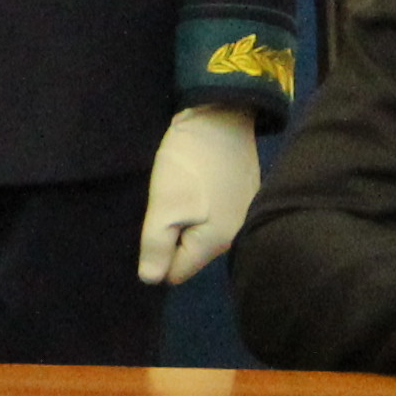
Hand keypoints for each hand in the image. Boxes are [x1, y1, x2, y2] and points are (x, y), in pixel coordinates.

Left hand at [137, 109, 256, 284]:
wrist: (222, 115)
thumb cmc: (189, 163)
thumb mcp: (164, 205)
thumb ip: (156, 246)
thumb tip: (152, 279)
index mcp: (215, 243)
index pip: (178, 272)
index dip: (158, 255)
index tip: (151, 228)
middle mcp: (235, 236)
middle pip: (192, 253)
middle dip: (173, 238)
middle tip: (162, 208)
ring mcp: (243, 214)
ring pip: (203, 233)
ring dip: (187, 220)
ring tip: (179, 193)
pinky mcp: (244, 194)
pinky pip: (215, 214)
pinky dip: (201, 204)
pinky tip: (196, 184)